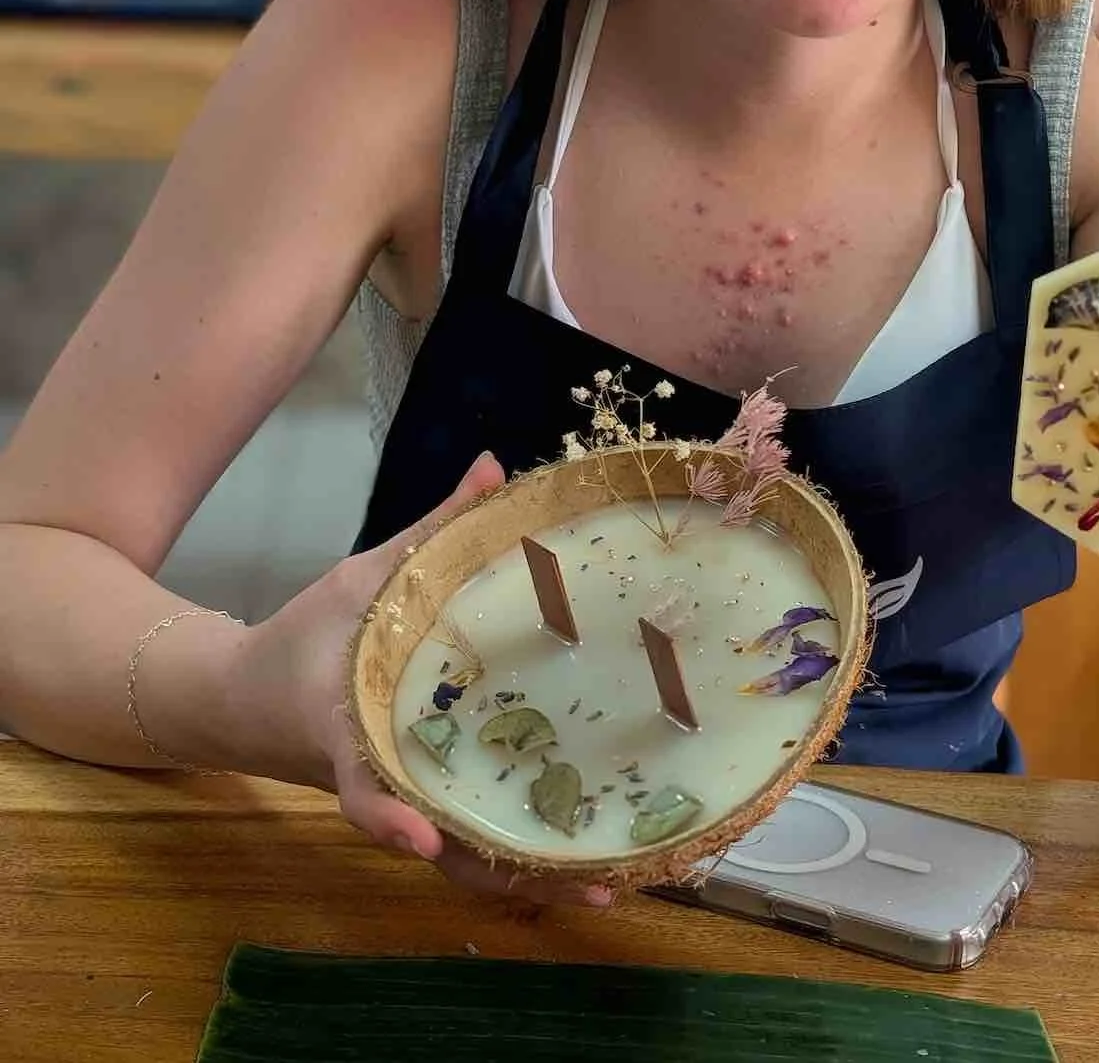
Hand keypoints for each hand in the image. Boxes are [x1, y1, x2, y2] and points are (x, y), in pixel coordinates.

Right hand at [230, 450, 614, 909]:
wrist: (241, 700)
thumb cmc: (301, 639)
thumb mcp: (361, 576)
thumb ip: (432, 528)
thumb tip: (493, 466)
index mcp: (347, 731)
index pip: (361, 785)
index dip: (388, 814)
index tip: (419, 834)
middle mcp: (377, 781)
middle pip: (440, 846)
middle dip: (511, 872)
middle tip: (594, 881)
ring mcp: (397, 801)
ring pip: (460, 859)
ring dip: (527, 879)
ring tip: (608, 882)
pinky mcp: (413, 805)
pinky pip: (463, 843)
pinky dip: (512, 857)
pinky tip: (577, 858)